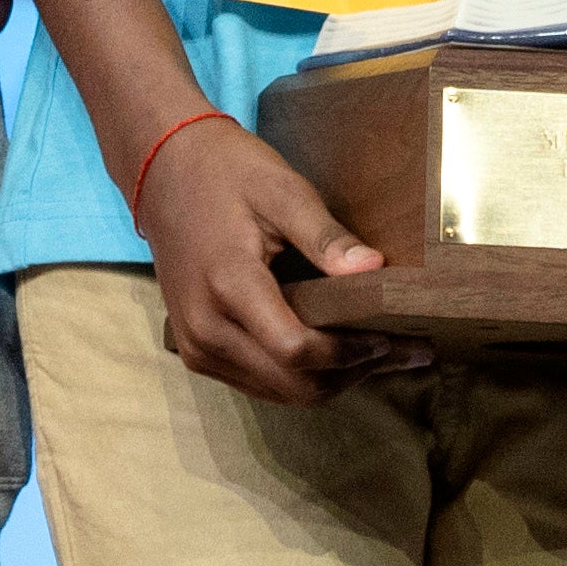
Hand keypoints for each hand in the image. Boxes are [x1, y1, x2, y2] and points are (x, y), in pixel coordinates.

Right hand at [137, 120, 418, 406]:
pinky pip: (258, 382)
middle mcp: (207, 329)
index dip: (350, 353)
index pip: (297, 350)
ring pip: (278, 392)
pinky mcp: (197, 350)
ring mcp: (198, 346)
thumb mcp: (282, 190)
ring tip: (378, 354)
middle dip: (351, 374)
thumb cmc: (227, 173)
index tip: (392, 337)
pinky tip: (334, 352)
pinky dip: (299, 376)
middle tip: (401, 352)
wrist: (165, 172)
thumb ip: (326, 236)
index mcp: (229, 286)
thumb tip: (375, 270)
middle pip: (292, 384)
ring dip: (330, 381)